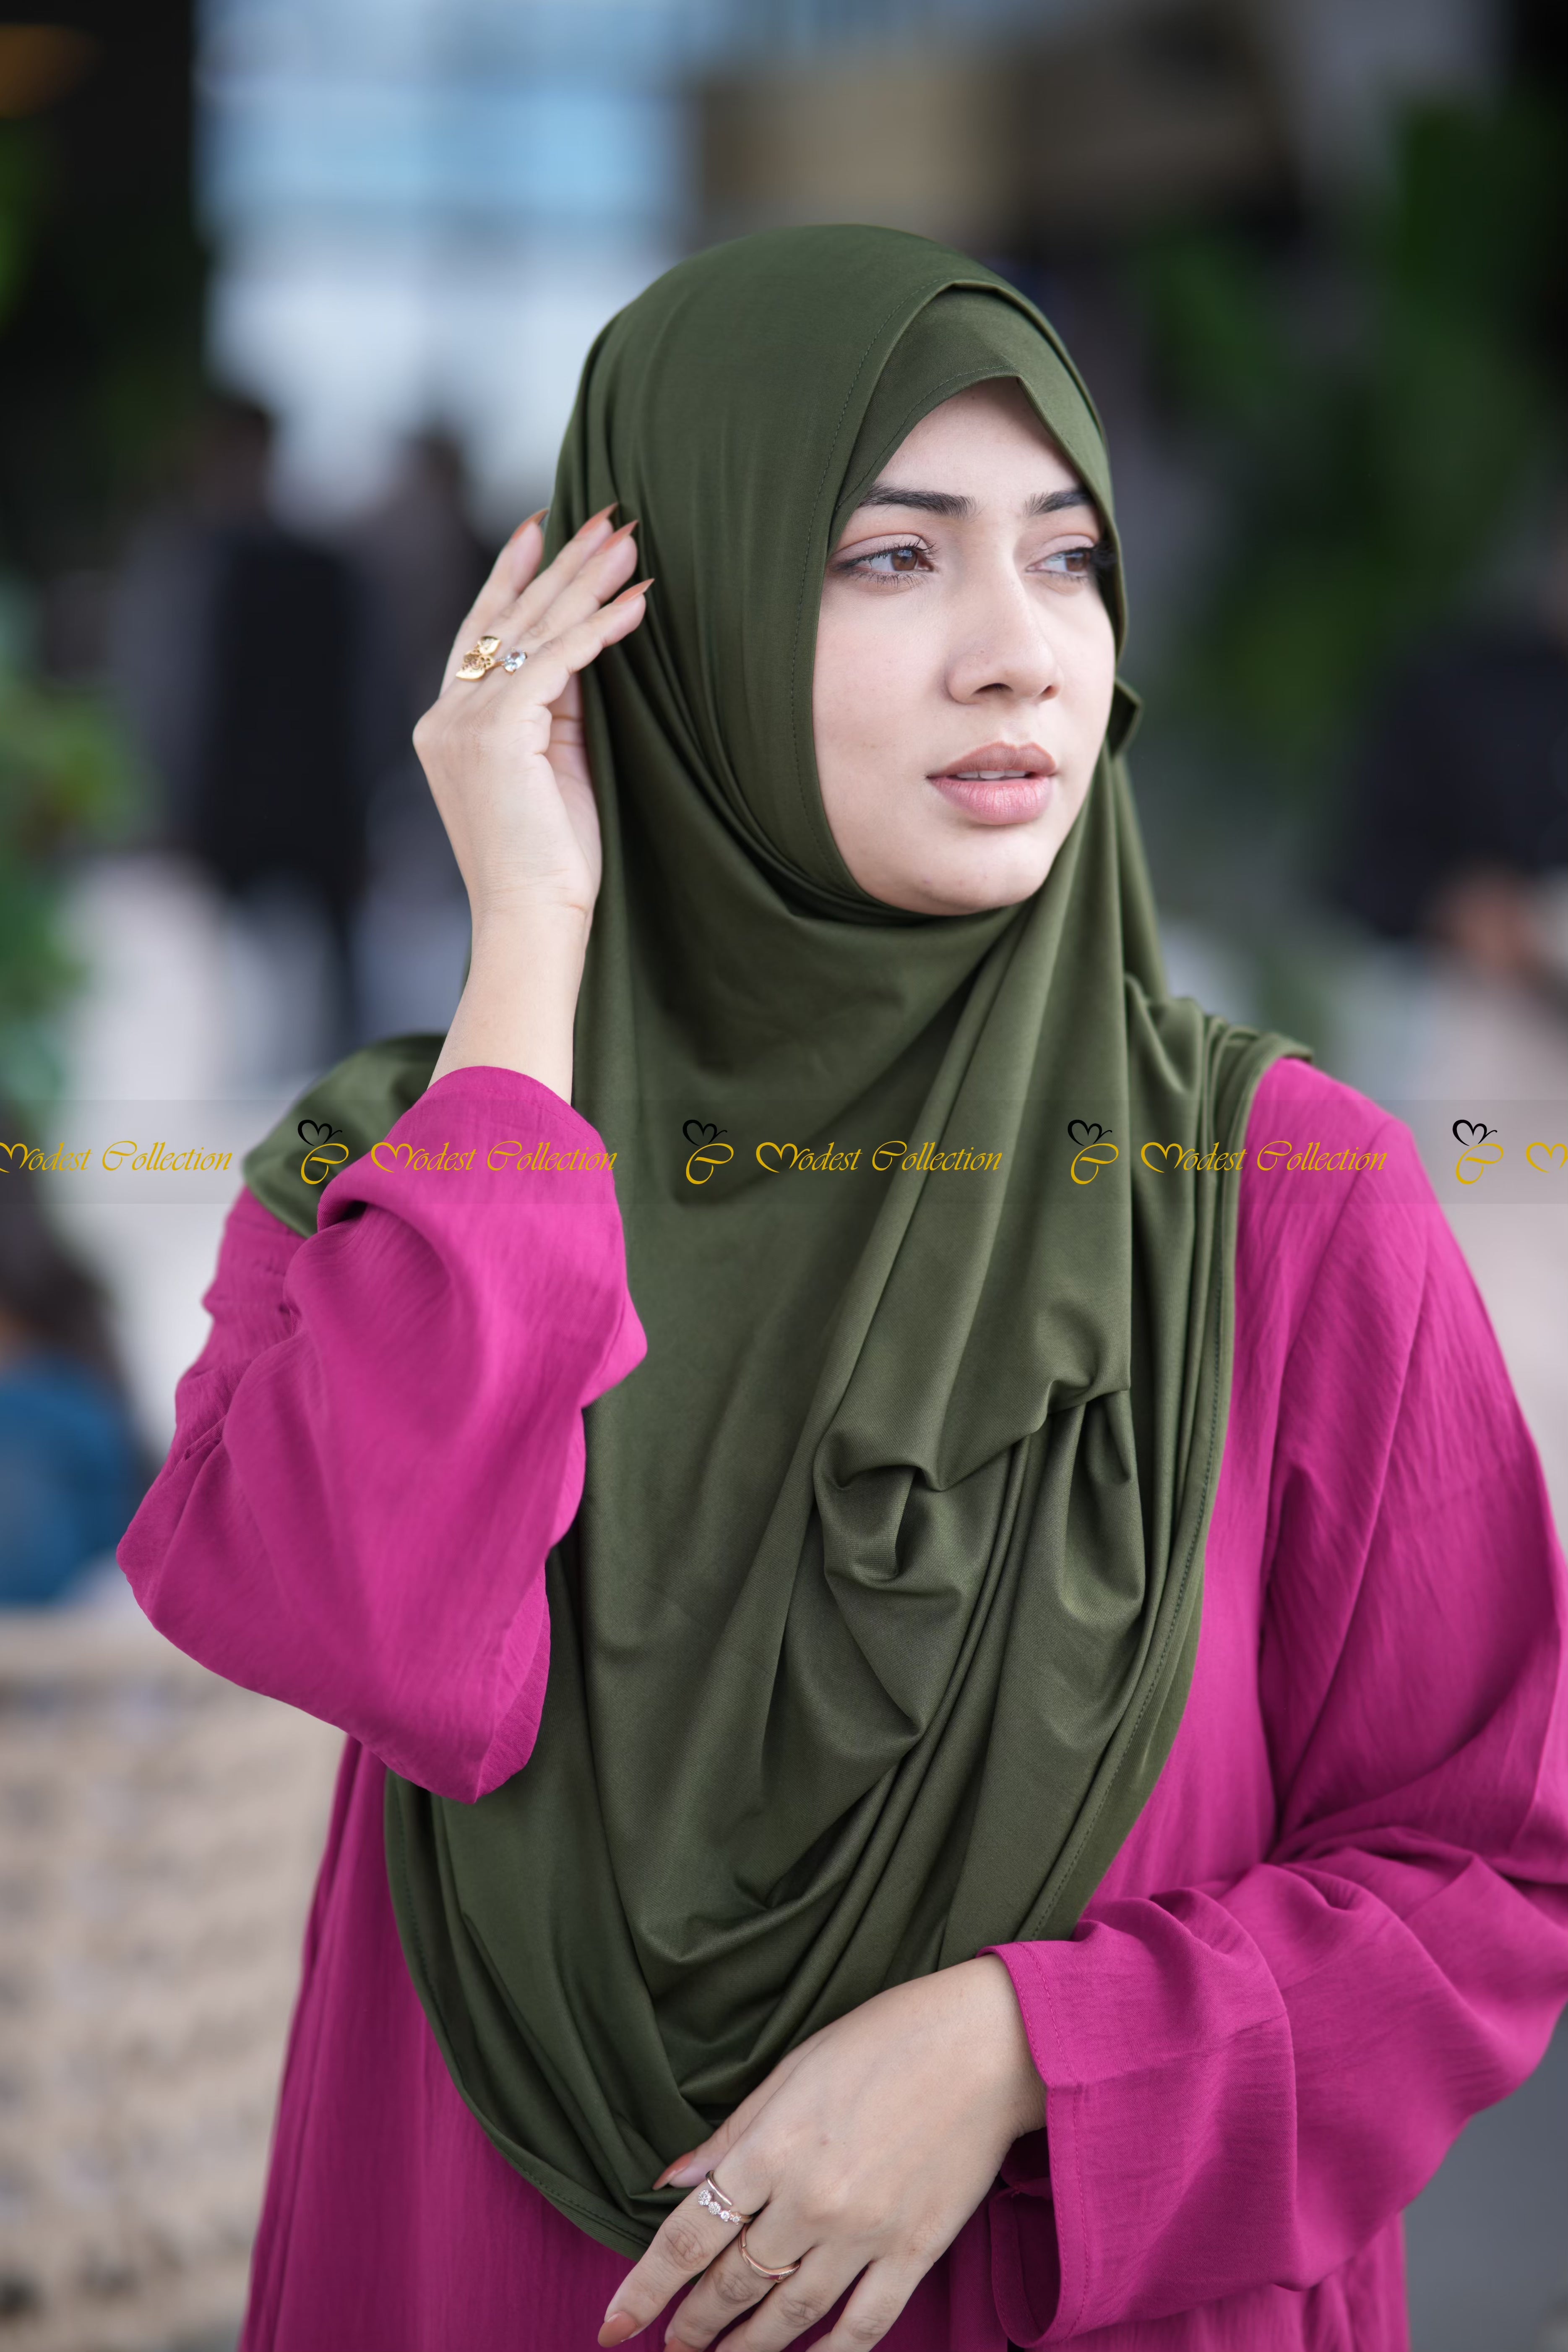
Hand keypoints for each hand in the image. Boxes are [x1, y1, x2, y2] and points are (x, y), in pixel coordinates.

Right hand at [413, 503, 650, 928]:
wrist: (529, 918)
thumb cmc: (549, 861)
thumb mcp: (551, 770)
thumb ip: (555, 712)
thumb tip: (584, 654)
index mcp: (448, 725)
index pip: (481, 633)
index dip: (511, 576)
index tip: (539, 526)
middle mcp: (445, 716)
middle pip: (510, 620)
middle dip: (561, 564)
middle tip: (605, 514)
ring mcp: (462, 722)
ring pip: (532, 631)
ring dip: (585, 581)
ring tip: (627, 539)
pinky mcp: (497, 733)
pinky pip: (558, 663)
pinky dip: (600, 628)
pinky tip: (637, 602)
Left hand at [598, 1956, 1044, 2351]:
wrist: (986, 2045)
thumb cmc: (886, 2039)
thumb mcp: (793, 2068)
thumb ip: (730, 2134)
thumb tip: (672, 2181)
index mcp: (772, 2148)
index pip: (686, 2239)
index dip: (642, 2289)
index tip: (612, 2324)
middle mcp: (809, 2202)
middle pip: (731, 2284)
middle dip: (691, 2324)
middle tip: (670, 2346)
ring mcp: (863, 2234)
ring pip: (788, 2315)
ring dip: (746, 2349)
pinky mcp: (914, 2252)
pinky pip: (863, 2325)